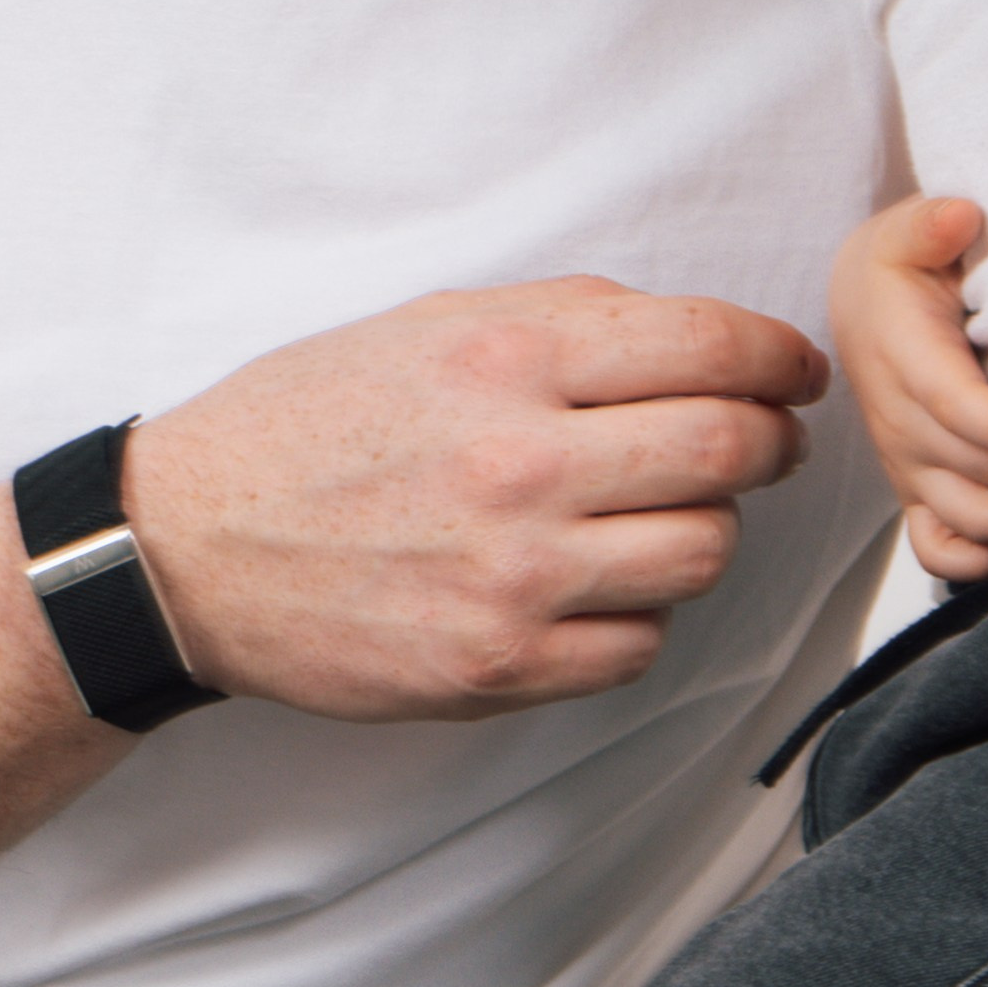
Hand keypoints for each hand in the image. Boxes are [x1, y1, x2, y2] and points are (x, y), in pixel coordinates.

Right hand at [123, 277, 826, 718]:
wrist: (191, 546)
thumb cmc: (316, 419)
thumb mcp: (434, 322)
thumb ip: (570, 320)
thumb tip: (704, 341)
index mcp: (508, 357)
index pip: (709, 346)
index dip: (779, 357)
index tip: (795, 371)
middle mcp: (521, 463)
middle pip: (729, 452)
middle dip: (772, 441)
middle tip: (767, 440)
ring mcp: (513, 576)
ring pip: (702, 553)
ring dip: (704, 528)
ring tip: (660, 512)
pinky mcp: (497, 666)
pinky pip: (639, 644)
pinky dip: (639, 612)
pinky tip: (595, 583)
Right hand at [827, 195, 987, 581]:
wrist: (863, 306)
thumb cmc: (901, 268)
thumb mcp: (907, 228)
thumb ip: (930, 222)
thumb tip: (958, 217)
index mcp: (902, 356)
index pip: (950, 405)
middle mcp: (900, 422)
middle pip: (968, 469)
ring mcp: (908, 465)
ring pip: (960, 516)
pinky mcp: (917, 491)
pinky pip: (937, 550)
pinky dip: (978, 561)